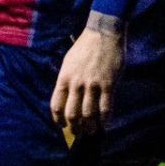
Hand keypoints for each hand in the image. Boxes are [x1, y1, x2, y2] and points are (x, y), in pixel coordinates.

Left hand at [52, 20, 125, 137]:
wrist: (103, 33)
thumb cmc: (85, 46)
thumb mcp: (69, 62)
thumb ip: (67, 79)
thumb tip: (67, 97)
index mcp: (64, 78)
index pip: (56, 106)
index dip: (58, 120)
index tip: (63, 126)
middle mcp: (76, 84)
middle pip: (72, 113)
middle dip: (75, 127)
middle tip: (79, 132)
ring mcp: (93, 85)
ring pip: (89, 114)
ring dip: (90, 126)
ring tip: (93, 131)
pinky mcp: (108, 84)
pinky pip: (106, 107)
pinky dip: (106, 119)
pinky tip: (106, 124)